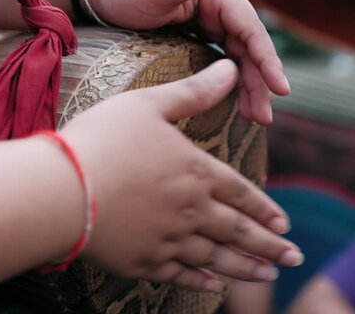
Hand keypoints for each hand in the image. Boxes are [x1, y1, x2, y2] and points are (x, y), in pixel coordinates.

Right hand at [60, 60, 302, 291]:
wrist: (61, 188)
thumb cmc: (102, 140)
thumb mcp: (149, 104)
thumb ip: (194, 91)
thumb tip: (232, 68)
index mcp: (195, 172)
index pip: (241, 193)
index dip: (264, 209)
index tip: (284, 225)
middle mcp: (191, 211)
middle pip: (238, 230)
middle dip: (269, 246)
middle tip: (293, 257)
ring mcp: (168, 240)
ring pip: (216, 257)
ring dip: (246, 267)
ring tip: (269, 276)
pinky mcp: (142, 261)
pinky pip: (180, 275)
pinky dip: (200, 281)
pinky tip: (214, 287)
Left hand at [82, 0, 289, 123]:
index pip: (250, 30)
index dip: (267, 60)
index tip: (281, 89)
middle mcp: (220, 10)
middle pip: (248, 51)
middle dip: (259, 84)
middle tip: (264, 119)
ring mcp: (210, 26)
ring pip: (237, 61)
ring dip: (248, 89)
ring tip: (255, 120)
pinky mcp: (198, 40)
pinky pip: (221, 64)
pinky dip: (229, 85)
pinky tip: (235, 105)